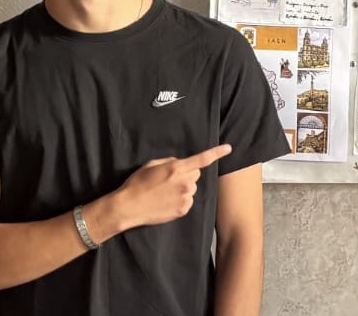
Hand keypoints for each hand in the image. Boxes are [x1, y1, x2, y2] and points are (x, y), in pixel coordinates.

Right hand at [105, 145, 231, 231]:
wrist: (128, 207)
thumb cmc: (137, 184)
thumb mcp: (151, 165)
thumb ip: (170, 161)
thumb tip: (180, 162)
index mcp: (176, 168)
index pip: (201, 159)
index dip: (216, 153)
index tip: (228, 148)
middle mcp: (184, 182)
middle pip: (196, 174)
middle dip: (187, 174)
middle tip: (170, 180)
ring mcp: (185, 197)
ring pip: (192, 188)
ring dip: (184, 188)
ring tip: (165, 193)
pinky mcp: (183, 209)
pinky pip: (189, 201)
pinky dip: (181, 200)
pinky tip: (167, 202)